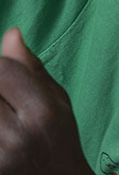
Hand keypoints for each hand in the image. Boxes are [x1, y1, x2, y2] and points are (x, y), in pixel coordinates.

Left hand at [0, 28, 101, 174]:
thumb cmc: (57, 141)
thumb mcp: (56, 101)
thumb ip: (30, 69)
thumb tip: (10, 34)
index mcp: (41, 112)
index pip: (2, 69)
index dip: (0, 65)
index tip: (6, 73)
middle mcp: (15, 135)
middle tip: (5, 98)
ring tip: (4, 110)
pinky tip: (0, 124)